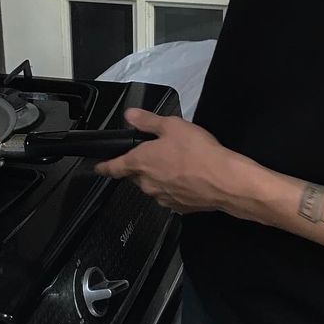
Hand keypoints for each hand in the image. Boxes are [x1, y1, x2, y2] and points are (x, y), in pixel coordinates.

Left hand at [95, 109, 264, 217]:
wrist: (225, 181)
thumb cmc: (197, 152)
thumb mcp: (172, 126)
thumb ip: (148, 121)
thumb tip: (129, 116)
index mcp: (140, 163)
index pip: (113, 167)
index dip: (103, 167)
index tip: (98, 167)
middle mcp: (146, 183)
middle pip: (134, 176)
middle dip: (139, 166)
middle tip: (155, 154)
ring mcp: (162, 197)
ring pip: (152, 186)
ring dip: (158, 177)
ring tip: (176, 165)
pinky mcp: (178, 207)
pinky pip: (169, 195)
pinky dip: (174, 187)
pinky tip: (188, 179)